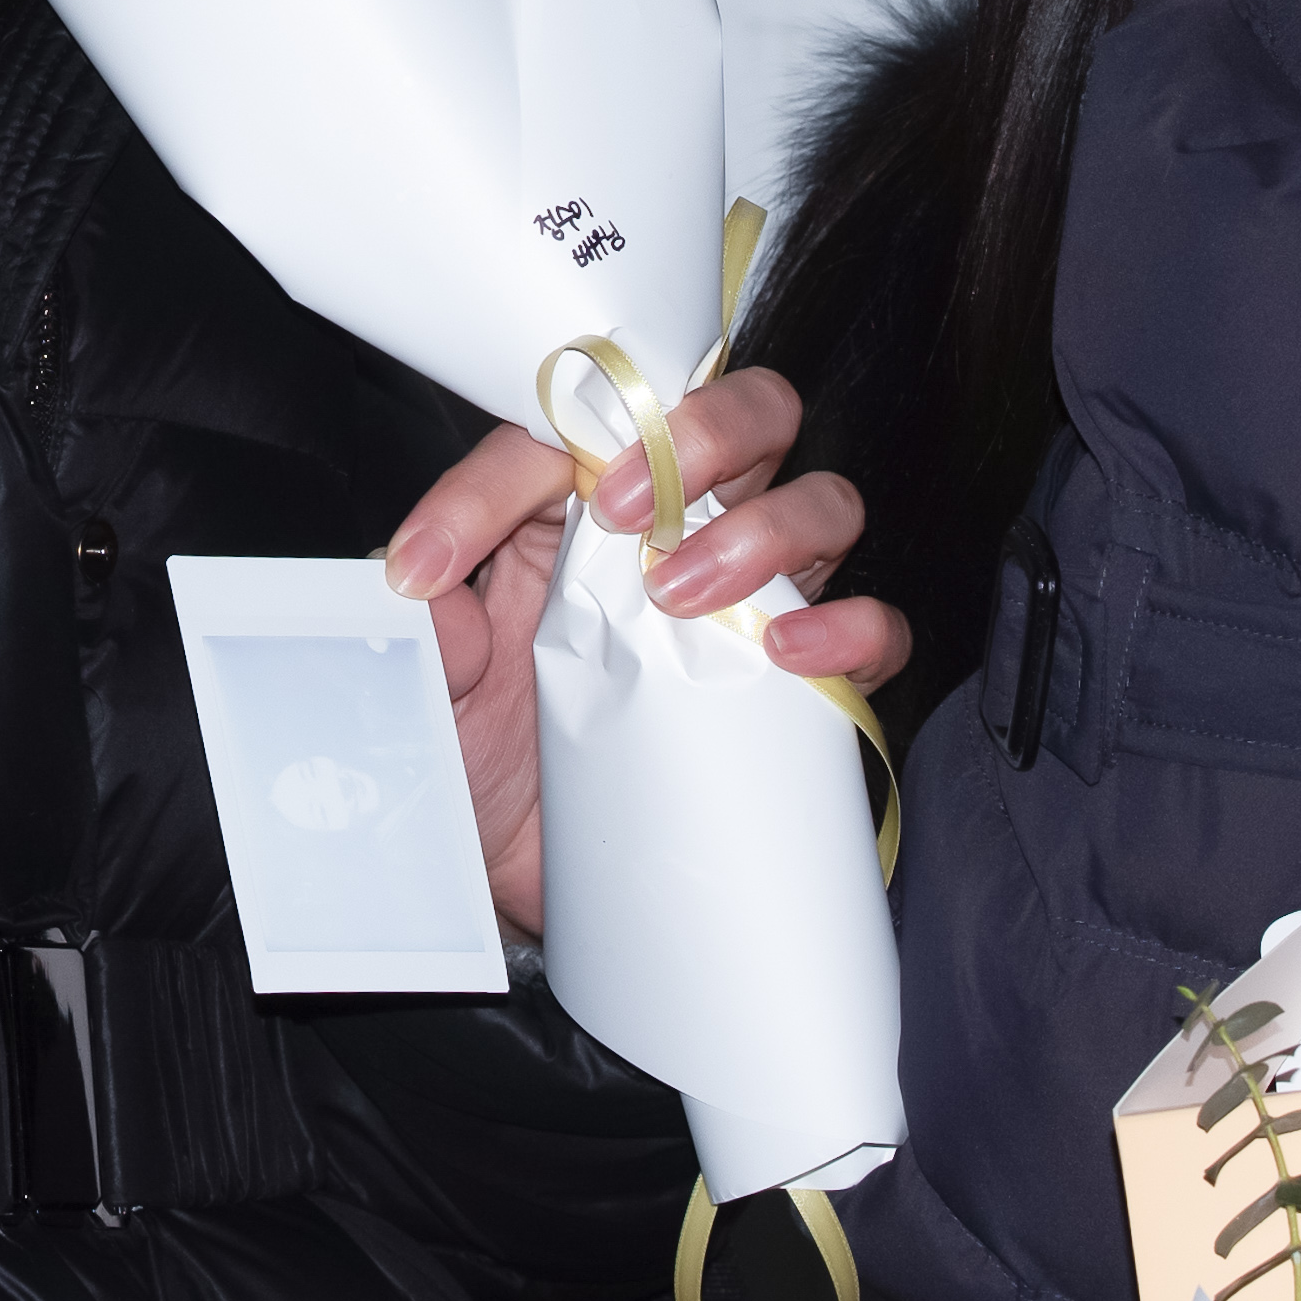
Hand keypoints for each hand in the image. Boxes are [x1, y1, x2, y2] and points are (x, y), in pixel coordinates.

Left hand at [379, 365, 906, 940]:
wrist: (523, 884)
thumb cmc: (482, 759)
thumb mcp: (430, 697)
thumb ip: (425, 633)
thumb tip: (431, 592)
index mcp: (580, 506)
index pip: (575, 427)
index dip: (507, 472)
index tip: (440, 560)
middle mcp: (681, 533)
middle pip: (745, 417)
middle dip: (701, 434)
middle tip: (630, 511)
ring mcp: (753, 603)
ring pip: (820, 504)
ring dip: (767, 528)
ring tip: (687, 594)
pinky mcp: (802, 689)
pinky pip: (875, 631)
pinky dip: (852, 629)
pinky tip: (792, 653)